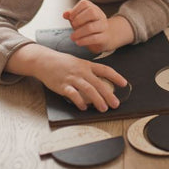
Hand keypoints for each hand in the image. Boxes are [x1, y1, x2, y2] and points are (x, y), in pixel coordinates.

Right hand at [8, 44, 126, 111]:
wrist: (44, 61)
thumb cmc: (62, 63)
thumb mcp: (78, 63)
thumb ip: (89, 71)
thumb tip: (101, 82)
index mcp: (87, 65)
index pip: (105, 70)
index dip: (116, 76)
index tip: (124, 84)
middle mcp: (81, 71)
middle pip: (99, 83)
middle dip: (109, 94)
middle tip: (116, 104)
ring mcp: (72, 78)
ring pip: (88, 89)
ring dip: (97, 100)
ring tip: (103, 108)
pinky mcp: (62, 85)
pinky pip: (73, 94)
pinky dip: (79, 101)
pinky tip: (84, 107)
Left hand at [64, 0, 134, 52]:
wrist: (104, 37)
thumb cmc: (89, 26)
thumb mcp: (79, 19)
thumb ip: (71, 15)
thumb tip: (65, 14)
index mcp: (93, 8)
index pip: (85, 4)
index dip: (75, 10)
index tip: (71, 18)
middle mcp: (100, 15)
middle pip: (91, 12)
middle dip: (79, 19)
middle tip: (73, 26)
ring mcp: (103, 26)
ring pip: (92, 27)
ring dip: (79, 32)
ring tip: (72, 37)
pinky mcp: (104, 37)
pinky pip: (95, 38)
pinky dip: (84, 40)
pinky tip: (78, 42)